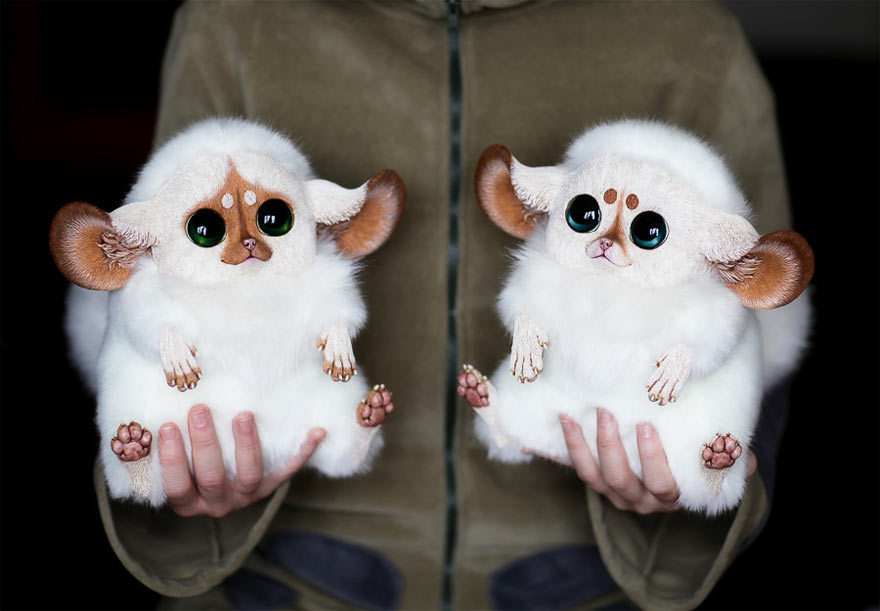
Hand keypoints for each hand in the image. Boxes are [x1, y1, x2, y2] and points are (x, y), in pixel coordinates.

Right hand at [158, 404, 324, 517]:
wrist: (222, 483)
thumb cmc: (187, 462)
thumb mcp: (171, 461)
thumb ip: (162, 442)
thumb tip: (149, 404)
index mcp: (188, 501)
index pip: (178, 485)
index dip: (171, 460)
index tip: (168, 427)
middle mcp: (217, 503)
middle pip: (213, 477)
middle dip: (206, 443)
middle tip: (200, 409)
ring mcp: (246, 495)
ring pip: (249, 474)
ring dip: (247, 444)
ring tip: (243, 414)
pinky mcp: (270, 486)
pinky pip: (287, 470)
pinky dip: (303, 452)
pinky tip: (317, 431)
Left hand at [560, 409, 756, 514]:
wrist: (675, 463)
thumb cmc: (698, 457)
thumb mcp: (717, 459)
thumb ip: (730, 458)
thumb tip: (745, 458)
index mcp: (671, 495)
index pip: (661, 484)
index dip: (651, 459)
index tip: (645, 426)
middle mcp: (642, 500)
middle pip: (621, 479)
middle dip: (611, 446)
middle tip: (606, 412)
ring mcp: (617, 494)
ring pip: (595, 476)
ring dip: (584, 446)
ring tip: (578, 415)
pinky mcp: (598, 484)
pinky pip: (579, 469)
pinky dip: (568, 447)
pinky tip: (559, 422)